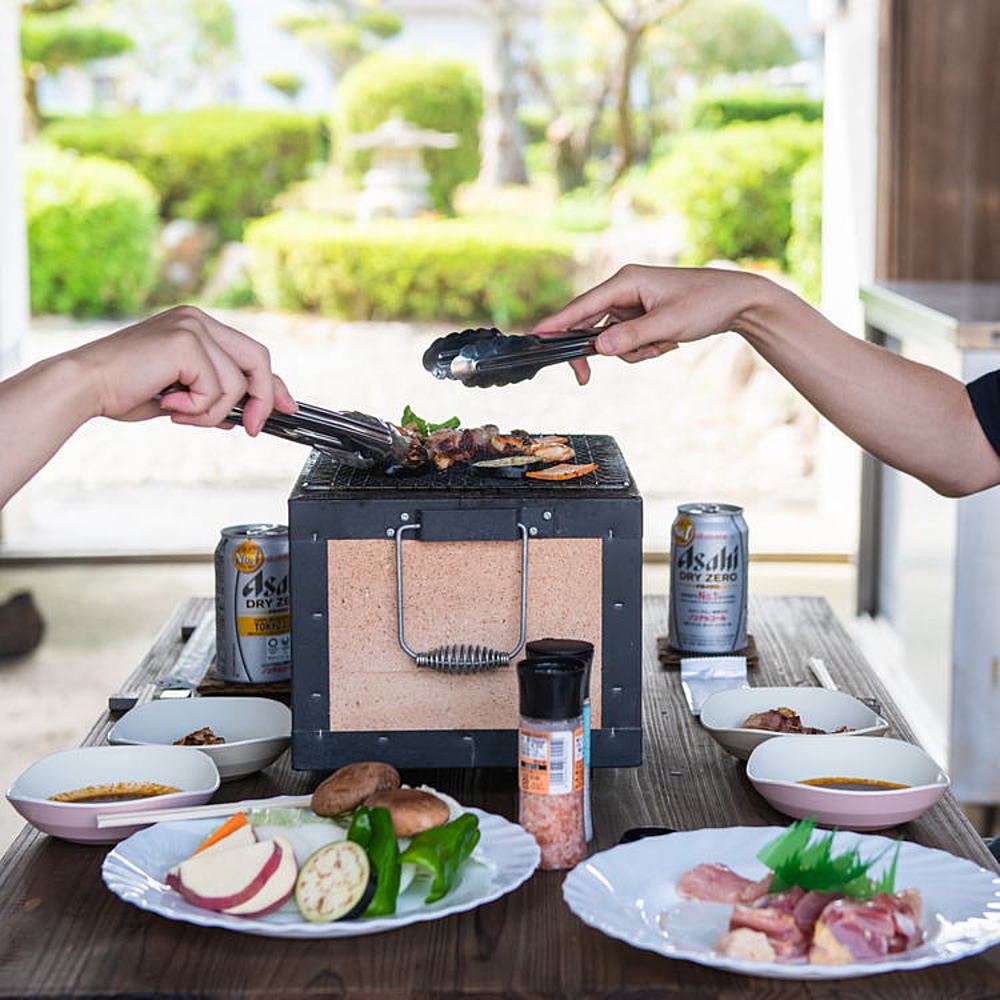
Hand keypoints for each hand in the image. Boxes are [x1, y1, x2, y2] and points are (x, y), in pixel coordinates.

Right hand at [72, 305, 296, 434]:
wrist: (84, 387)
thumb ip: (212, 399)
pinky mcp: (186, 343)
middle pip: (258, 359)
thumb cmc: (122, 391)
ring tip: (179, 413)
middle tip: (251, 428)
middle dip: (262, 399)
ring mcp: (192, 327)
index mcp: (196, 326)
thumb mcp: (180, 396)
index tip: (288, 407)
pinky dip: (198, 409)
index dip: (274, 384)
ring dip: (213, 412)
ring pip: (236, 383)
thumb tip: (244, 417)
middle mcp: (197, 320)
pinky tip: (168, 404)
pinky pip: (218, 390)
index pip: (251, 353)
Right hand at [532, 264, 778, 384]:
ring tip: (661, 346)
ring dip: (629, 351)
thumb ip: (630, 337)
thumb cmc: (706, 304)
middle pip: (587, 324)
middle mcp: (624, 289)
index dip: (555, 324)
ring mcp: (632, 303)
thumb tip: (597, 348)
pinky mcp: (641, 315)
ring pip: (609, 337)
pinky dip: (642, 349)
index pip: (580, 306)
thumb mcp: (668, 324)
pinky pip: (626, 339)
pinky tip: (666, 344)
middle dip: (593, 351)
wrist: (737, 301)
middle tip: (585, 380)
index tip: (534, 337)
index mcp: (625, 281)